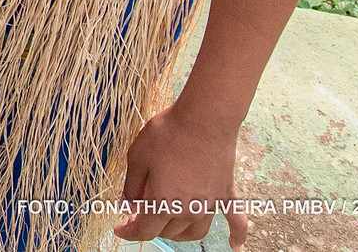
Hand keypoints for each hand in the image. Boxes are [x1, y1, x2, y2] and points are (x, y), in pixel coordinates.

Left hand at [112, 103, 249, 246]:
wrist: (205, 118)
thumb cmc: (169, 134)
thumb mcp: (137, 157)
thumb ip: (132, 186)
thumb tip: (128, 205)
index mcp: (163, 203)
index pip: (144, 230)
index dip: (128, 231)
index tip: (119, 228)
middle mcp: (189, 211)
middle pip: (167, 231)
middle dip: (150, 225)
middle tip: (138, 212)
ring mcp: (210, 204)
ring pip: (194, 232)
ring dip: (178, 232)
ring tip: (167, 224)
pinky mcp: (226, 193)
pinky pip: (236, 220)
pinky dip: (237, 236)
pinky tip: (236, 246)